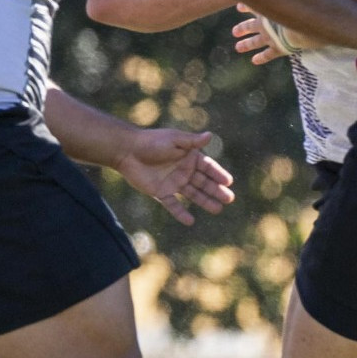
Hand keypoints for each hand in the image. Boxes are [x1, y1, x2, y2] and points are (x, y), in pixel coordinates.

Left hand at [112, 129, 235, 225]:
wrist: (127, 150)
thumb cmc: (151, 141)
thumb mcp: (174, 140)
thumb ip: (192, 142)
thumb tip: (210, 135)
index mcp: (189, 157)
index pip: (208, 167)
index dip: (218, 174)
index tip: (228, 182)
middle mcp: (184, 170)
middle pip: (204, 183)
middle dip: (217, 191)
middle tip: (229, 199)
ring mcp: (173, 182)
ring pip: (193, 194)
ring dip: (205, 202)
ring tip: (218, 210)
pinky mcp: (161, 192)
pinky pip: (173, 204)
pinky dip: (180, 213)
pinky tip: (190, 221)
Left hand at [232, 9, 297, 65]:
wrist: (301, 26)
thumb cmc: (297, 8)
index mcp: (267, 11)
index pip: (253, 6)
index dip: (246, 6)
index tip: (239, 7)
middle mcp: (265, 24)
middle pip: (250, 26)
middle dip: (242, 28)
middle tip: (234, 32)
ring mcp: (270, 37)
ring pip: (255, 41)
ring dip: (246, 44)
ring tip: (238, 47)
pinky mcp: (278, 48)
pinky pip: (268, 55)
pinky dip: (261, 57)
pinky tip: (254, 61)